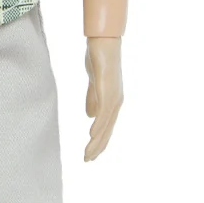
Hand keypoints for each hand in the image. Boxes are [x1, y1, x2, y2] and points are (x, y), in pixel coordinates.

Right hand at [82, 36, 122, 160]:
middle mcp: (116, 101)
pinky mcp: (108, 88)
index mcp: (112, 101)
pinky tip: (92, 133)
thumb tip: (91, 116)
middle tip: (87, 160)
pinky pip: (104, 110)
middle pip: (107, 129)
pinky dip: (99, 123)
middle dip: (98, 146)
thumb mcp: (93, 83)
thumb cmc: (98, 59)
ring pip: (106, 123)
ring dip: (98, 140)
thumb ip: (92, 99)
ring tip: (89, 153)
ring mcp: (113, 95)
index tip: (90, 155)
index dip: (99, 141)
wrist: (103, 42)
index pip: (106, 127)